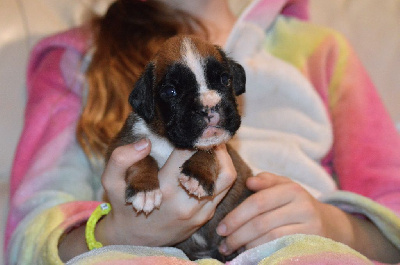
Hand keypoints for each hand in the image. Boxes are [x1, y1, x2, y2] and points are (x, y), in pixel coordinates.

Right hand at [98, 140, 236, 246]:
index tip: (196, 127)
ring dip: (223, 159)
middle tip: (209, 134)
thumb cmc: (124, 206)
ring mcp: (199, 211)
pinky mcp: (204, 217)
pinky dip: (219, 175)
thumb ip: (122, 159)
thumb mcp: (111, 182)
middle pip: (218, 165)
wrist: (134, 239)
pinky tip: (208, 166)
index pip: (190, 154)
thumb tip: (145, 142)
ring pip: (227, 178)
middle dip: (216, 145)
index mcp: (165, 188)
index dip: (196, 137)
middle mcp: (186, 201)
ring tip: (212, 147)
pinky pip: (222, 192)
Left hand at [215, 172, 353, 255]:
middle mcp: (303, 207)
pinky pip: (281, 249)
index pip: (257, 203)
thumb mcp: (283, 187)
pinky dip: (262, 252)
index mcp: (292, 189)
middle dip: (237, 235)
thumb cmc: (295, 203)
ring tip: (233, 249)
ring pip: (270, 239)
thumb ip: (266, 181)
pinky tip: (250, 254)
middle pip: (261, 223)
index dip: (236, 216)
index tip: (221, 228)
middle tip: (223, 244)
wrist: (327, 223)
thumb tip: (249, 181)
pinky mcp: (312, 244)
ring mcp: (310, 228)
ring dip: (247, 246)